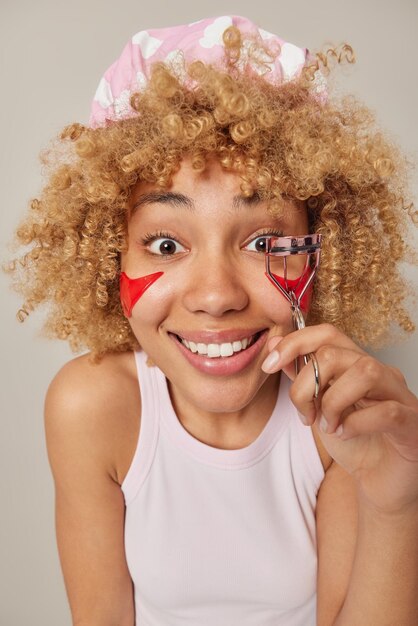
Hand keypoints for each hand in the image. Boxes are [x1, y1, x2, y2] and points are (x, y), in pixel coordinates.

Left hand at [262, 324, 417, 514]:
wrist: (379, 481)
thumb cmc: (353, 442)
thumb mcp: (318, 406)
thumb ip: (301, 376)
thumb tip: (275, 347)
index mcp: (357, 365)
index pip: (326, 333)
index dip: (294, 343)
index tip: (269, 365)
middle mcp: (381, 373)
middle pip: (336, 353)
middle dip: (306, 385)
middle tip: (306, 414)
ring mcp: (399, 395)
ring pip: (365, 372)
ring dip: (333, 402)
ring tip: (328, 425)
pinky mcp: (411, 422)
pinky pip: (386, 411)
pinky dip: (356, 424)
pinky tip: (345, 434)